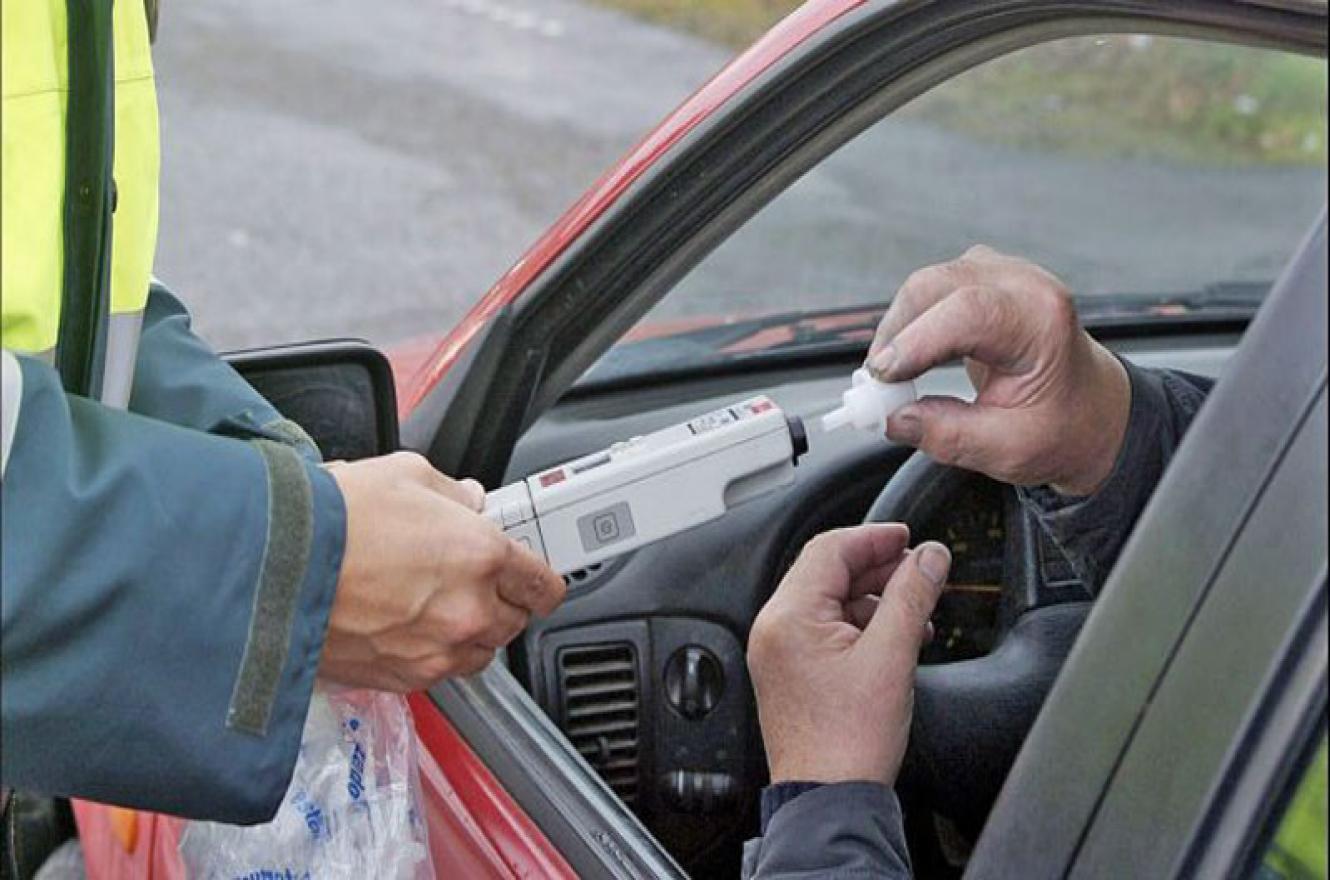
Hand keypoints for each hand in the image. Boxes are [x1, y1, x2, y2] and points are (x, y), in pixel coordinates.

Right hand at [320, 452, 565, 690]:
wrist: (268, 570)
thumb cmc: (329, 520)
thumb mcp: (403, 475)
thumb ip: (450, 492)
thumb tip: (467, 501)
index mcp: (481, 555)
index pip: (544, 585)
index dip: (540, 579)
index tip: (532, 577)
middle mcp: (467, 610)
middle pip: (515, 622)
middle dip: (502, 602)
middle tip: (472, 581)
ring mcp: (435, 651)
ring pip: (479, 654)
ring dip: (470, 634)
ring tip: (436, 606)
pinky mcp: (400, 679)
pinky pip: (438, 674)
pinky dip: (432, 655)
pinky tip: (404, 627)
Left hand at [747, 525, 949, 786]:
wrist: (829, 798)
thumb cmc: (849, 741)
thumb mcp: (892, 656)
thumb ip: (912, 596)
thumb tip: (929, 557)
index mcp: (789, 616)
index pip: (829, 550)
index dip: (874, 537)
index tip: (908, 537)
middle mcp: (775, 628)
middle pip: (827, 572)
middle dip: (878, 569)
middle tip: (918, 570)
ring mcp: (779, 652)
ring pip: (829, 601)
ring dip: (873, 599)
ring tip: (915, 613)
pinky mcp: (790, 672)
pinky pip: (825, 629)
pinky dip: (860, 625)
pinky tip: (894, 639)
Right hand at [867, 246, 1130, 495]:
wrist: (1091, 411)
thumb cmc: (1063, 427)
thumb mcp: (1009, 450)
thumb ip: (947, 435)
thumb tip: (892, 418)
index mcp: (1043, 322)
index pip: (968, 313)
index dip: (915, 342)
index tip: (882, 380)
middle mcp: (1024, 286)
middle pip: (934, 287)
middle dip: (895, 335)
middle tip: (876, 386)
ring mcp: (1002, 275)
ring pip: (924, 286)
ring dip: (898, 330)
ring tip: (893, 379)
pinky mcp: (982, 279)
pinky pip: (929, 291)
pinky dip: (909, 323)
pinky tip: (908, 358)